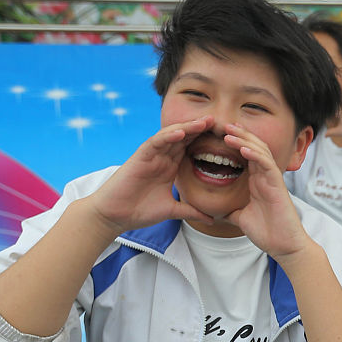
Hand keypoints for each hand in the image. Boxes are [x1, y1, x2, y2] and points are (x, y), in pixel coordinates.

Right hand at [85, 117, 215, 233]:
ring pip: (172, 136)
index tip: (226, 139)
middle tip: (219, 121)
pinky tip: (181, 132)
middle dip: (201, 129)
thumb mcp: (172, 211)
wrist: (116, 216)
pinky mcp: (140, 157)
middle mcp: (162, 158)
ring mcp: (151, 156)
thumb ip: (191, 211)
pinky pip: (156, 143)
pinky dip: (168, 136)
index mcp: (170, 167)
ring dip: (188, 127)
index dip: (207, 142)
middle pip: (184, 139)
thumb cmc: (140, 211)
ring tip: (205, 121)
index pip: (190, 149)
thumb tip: (212, 219)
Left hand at [221, 123, 309, 259]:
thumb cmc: (268, 233)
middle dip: (239, 135)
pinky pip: (267, 165)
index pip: (247, 156)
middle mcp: (266, 178)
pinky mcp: (278, 186)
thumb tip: (216, 211)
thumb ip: (232, 210)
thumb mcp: (241, 219)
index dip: (235, 143)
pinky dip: (255, 155)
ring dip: (245, 140)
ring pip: (260, 152)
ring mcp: (272, 181)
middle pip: (254, 148)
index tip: (220, 134)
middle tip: (223, 124)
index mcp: (258, 182)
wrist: (284, 246)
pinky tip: (243, 149)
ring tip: (229, 131)